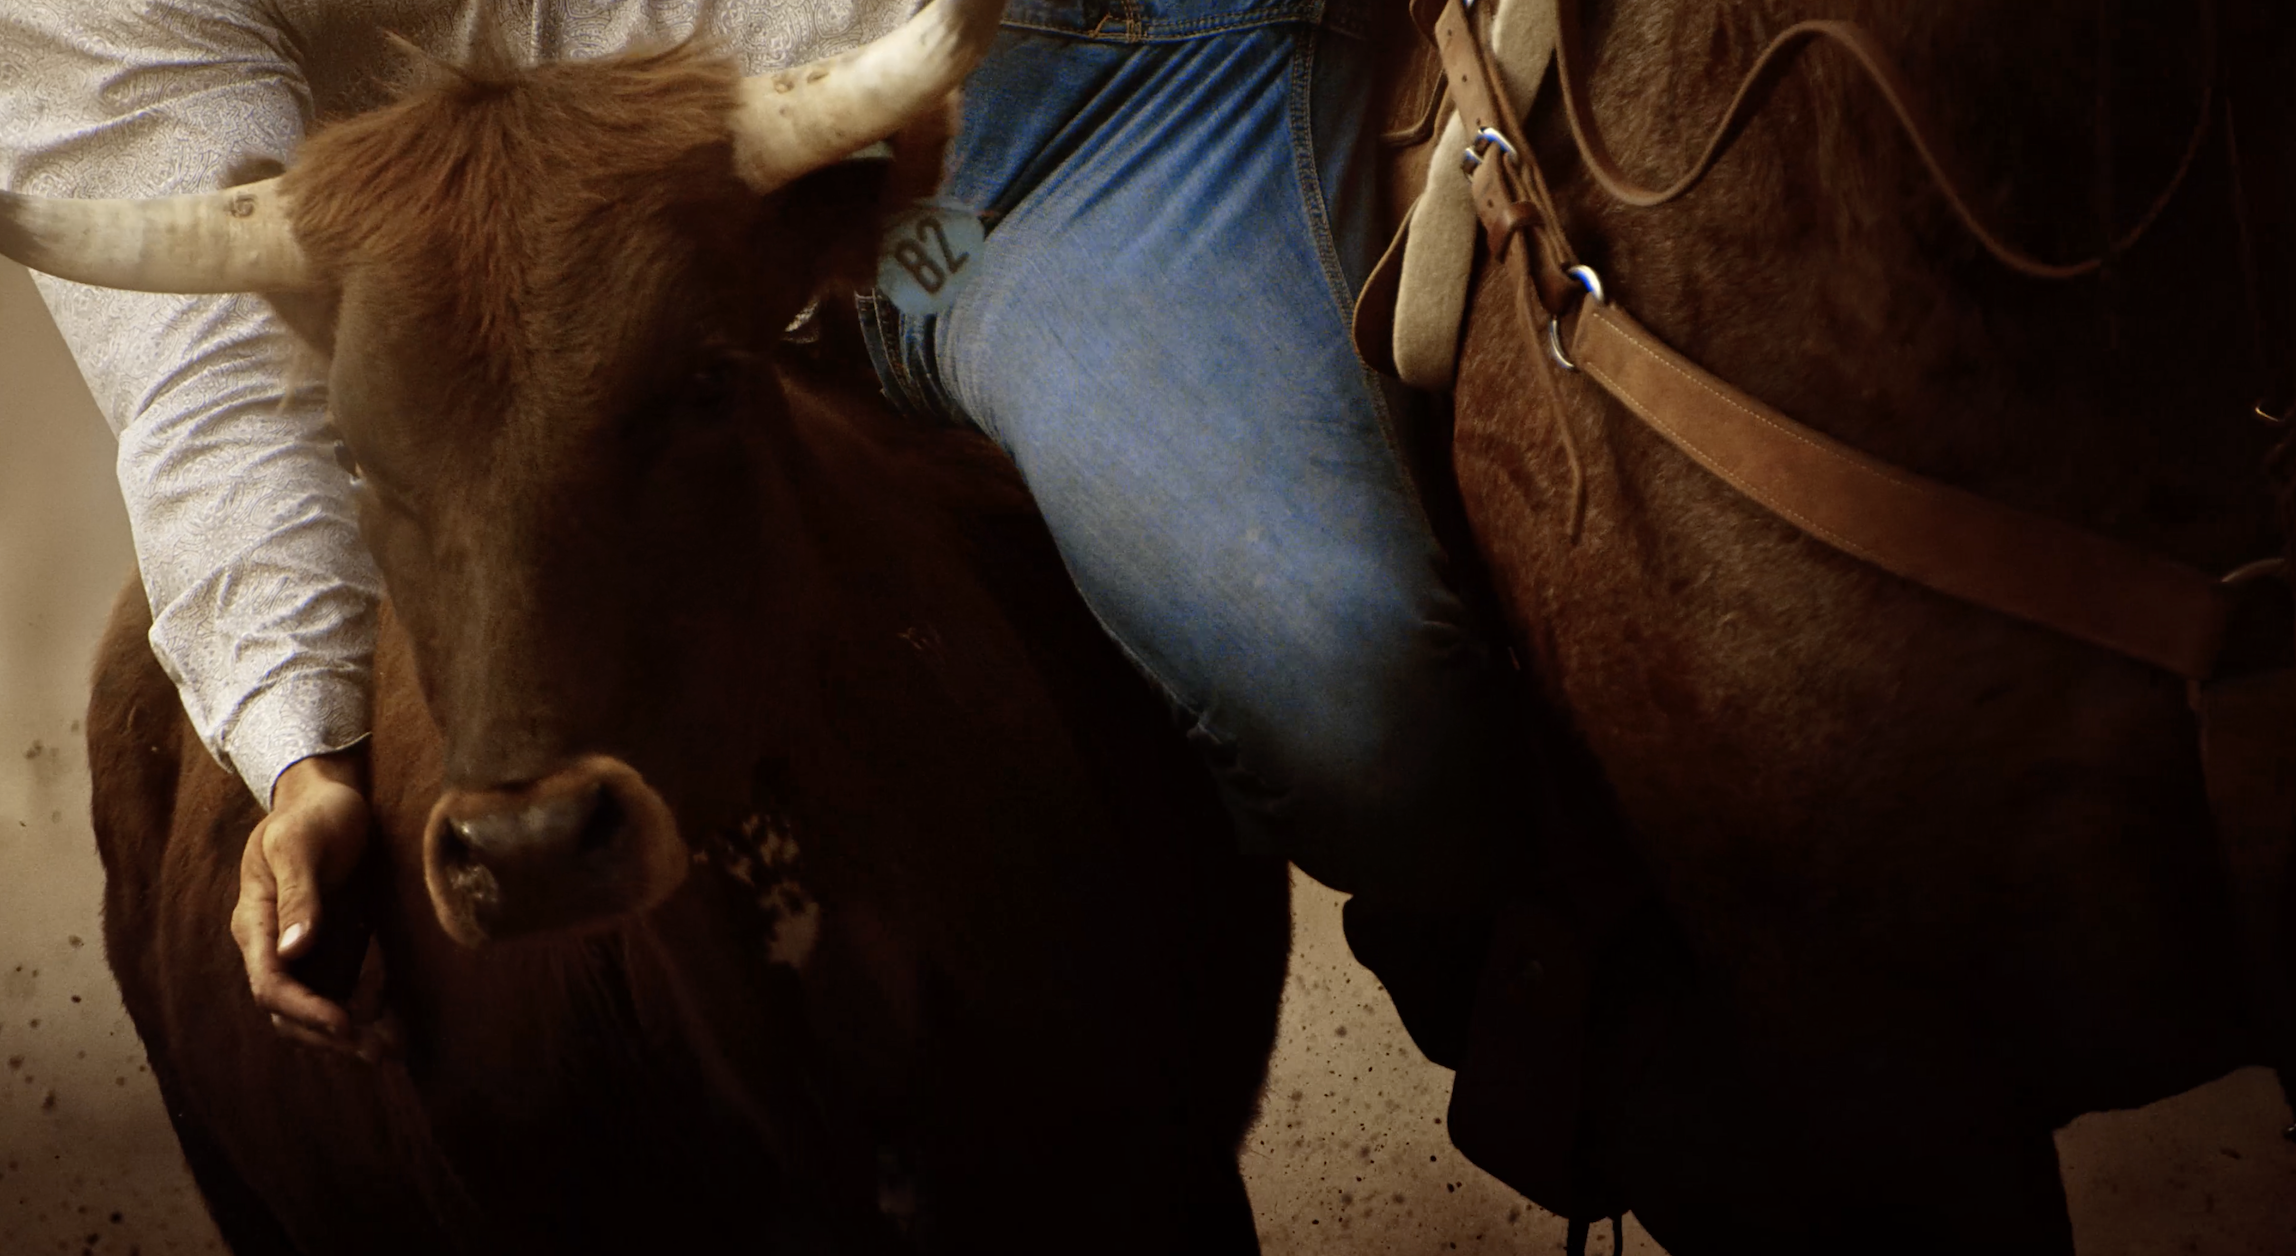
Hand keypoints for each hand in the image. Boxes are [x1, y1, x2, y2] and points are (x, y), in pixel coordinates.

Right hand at [229, 750, 395, 1061]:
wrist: (330, 799)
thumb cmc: (313, 815)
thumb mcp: (302, 845)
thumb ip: (299, 895)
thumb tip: (293, 950)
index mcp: (255, 922)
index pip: (270, 983)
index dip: (305, 1009)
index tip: (345, 1023)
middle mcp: (273, 945)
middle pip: (287, 1011)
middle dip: (329, 1035)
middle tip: (380, 1051)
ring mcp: (300, 952)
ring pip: (311, 1011)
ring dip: (346, 1036)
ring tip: (392, 1050)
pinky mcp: (329, 951)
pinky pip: (338, 996)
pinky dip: (363, 1015)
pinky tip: (395, 1023)